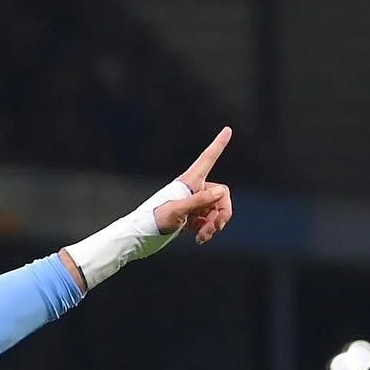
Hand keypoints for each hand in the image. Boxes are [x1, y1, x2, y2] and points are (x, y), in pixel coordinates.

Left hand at [154, 126, 233, 244]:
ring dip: (214, 225)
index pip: (207, 159)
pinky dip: (207, 231)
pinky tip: (200, 240)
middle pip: (221, 195)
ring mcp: (193, 205)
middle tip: (214, 228)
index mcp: (189, 181)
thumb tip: (221, 192)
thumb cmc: (154, 219)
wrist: (142, 236)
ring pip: (216, 211)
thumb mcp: (177, 210)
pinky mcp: (191, 218)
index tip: (227, 129)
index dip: (218, 145)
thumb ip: (199, 201)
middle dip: (221, 213)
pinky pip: (208, 222)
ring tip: (204, 237)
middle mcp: (194, 190)